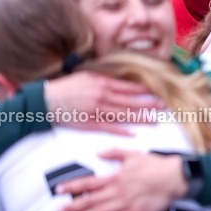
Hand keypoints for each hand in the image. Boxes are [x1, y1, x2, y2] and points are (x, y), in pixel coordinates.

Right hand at [45, 72, 159, 134]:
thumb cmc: (67, 86)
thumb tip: (124, 78)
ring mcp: (96, 110)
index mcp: (102, 82)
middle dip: (148, 105)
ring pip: (123, 115)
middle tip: (164, 107)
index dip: (145, 90)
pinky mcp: (89, 123)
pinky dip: (121, 131)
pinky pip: (108, 127)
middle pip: (130, 101)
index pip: (129, 87)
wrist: (46, 100)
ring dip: (140, 119)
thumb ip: (106, 78)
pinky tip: (133, 134)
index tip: (159, 91)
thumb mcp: (87, 76)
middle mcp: (102, 96)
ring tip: (154, 121)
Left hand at [56, 151, 186, 210]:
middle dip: (72, 206)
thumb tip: (98, 152)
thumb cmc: (154, 165)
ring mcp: (125, 204)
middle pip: (90, 200)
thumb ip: (114, 153)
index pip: (88, 183)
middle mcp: (117, 191)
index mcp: (115, 177)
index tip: (59, 190)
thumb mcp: (133, 154)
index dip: (72, 186)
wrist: (174, 178)